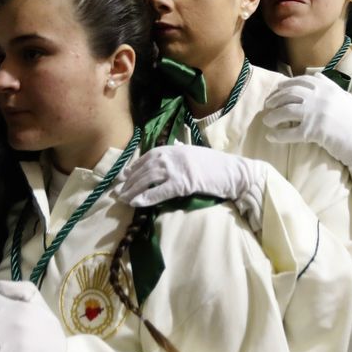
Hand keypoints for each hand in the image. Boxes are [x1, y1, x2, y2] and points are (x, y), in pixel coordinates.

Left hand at [115, 144, 266, 229]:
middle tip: (118, 192)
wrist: (233, 172)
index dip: (132, 168)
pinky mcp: (183, 183)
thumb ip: (177, 157)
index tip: (123, 178)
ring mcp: (177, 169)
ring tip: (124, 200)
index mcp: (173, 148)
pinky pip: (159, 191)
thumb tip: (164, 162)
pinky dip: (146, 197)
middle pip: (144, 169)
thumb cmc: (215, 166)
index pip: (146, 157)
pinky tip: (137, 203)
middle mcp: (172, 156)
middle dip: (129, 181)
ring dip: (133, 190)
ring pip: (148, 179)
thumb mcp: (192, 155)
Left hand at [261, 74, 351, 183]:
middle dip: (275, 99)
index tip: (276, 91)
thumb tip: (316, 76)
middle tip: (268, 106)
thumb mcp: (344, 97)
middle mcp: (319, 97)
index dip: (284, 85)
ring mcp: (315, 113)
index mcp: (326, 87)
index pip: (299, 81)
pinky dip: (277, 135)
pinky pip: (289, 133)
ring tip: (267, 121)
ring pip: (285, 111)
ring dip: (273, 116)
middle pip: (289, 94)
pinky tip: (271, 137)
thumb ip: (330, 85)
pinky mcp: (313, 131)